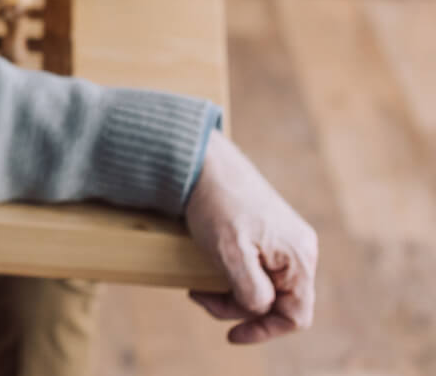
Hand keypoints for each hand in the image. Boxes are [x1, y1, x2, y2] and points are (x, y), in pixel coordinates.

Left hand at [184, 130, 317, 343]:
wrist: (203, 164)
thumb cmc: (217, 205)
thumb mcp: (230, 252)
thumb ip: (251, 289)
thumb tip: (261, 310)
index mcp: (299, 258)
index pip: (296, 315)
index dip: (265, 331)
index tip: (231, 335)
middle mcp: (300, 251)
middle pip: (277, 303)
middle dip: (237, 307)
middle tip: (199, 295)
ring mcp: (284, 242)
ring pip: (264, 288)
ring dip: (231, 293)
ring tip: (199, 285)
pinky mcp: (267, 235)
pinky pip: (257, 270)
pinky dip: (232, 277)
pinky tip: (210, 270)